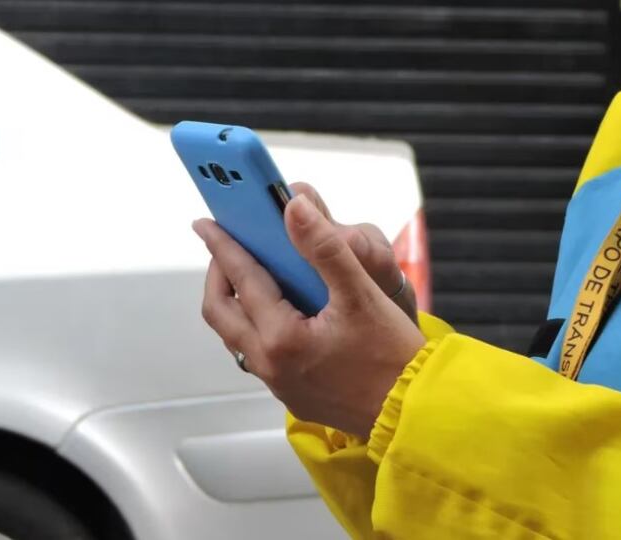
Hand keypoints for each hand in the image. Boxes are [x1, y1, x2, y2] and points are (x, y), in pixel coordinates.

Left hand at [195, 193, 426, 435]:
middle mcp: (270, 364)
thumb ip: (325, 247)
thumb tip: (294, 208)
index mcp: (281, 337)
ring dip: (234, 302)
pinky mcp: (293, 395)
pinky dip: (254, 325)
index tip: (206, 224)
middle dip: (218, 275)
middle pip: (220, 313)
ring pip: (236, 336)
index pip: (241, 279)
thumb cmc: (393, 356)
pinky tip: (279, 311)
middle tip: (225, 248)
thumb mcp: (361, 293)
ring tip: (249, 274)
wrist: (414, 411)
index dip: (222, 246)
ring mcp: (279, 384)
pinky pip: (257, 354)